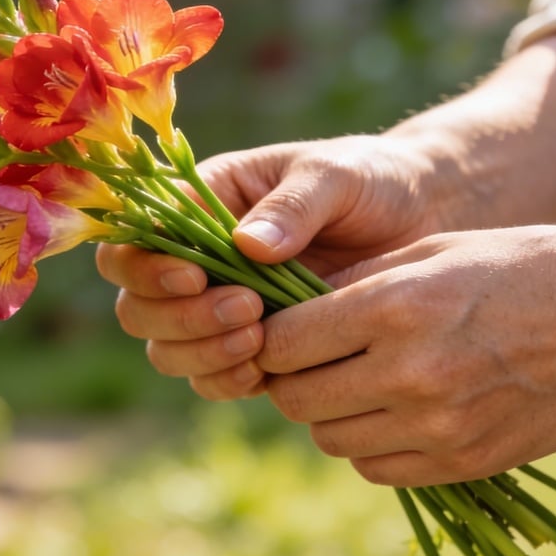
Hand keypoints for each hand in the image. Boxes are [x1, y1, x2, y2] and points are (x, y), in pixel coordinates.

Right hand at [96, 135, 445, 399]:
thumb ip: (293, 204)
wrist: (422, 224)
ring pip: (166, 348)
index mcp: (201, 202)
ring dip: (201, 353)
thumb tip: (246, 245)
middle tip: (247, 310)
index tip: (195, 277)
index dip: (147, 267)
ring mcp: (216, 307)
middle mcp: (195, 258)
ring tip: (260, 340)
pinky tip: (266, 370)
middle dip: (179, 317)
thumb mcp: (338, 175)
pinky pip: (209, 378)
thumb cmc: (373, 181)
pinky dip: (226, 381)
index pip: (134, 239)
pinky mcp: (248, 346)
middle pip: (136, 305)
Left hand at [258, 224, 555, 486]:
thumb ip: (353, 285)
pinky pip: (377, 469)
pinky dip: (370, 445)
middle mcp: (409, 372)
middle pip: (296, 399)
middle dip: (290, 378)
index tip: (279, 331)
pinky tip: (392, 412)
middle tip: (311, 359)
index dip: (270, 338)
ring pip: (331, 439)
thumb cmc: (520, 267)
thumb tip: (286, 314)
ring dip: (329, 413)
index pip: (284, 344)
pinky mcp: (465, 462)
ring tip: (356, 381)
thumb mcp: (431, 251)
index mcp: (394, 306)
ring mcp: (439, 425)